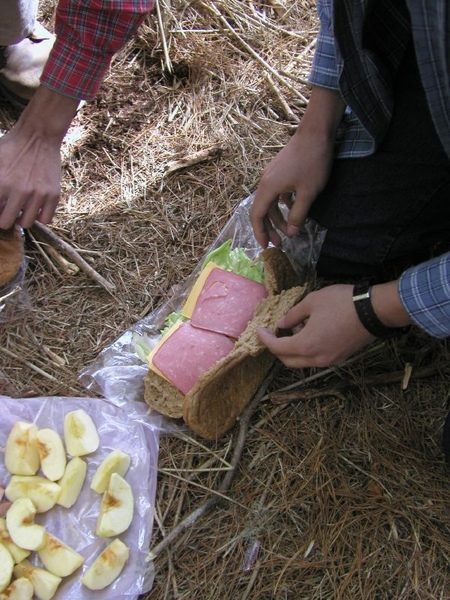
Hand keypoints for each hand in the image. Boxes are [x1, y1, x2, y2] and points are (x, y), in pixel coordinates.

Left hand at [0, 86, 78, 228]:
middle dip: (5, 218)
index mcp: (2, 182)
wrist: (39, 135)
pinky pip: (46, 219)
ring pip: (26, 223)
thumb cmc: (13, 146)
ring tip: (21, 209)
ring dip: (22, 218)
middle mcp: (21, 191)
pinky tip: (35, 208)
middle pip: (7, 222)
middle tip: (7, 211)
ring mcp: (39, 194)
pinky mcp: (53, 194)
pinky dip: (39, 217)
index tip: (0, 206)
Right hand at [249, 86, 345, 247]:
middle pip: (261, 210)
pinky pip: (276, 193)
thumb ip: (298, 214)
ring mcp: (272, 175)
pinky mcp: (280, 171)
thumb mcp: (308, 193)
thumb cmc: (312, 162)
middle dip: (269, 229)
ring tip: (289, 230)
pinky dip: (282, 205)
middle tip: (279, 244)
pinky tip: (293, 210)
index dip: (260, 233)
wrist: (316, 132)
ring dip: (277, 218)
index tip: (265, 247)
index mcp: (268, 188)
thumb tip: (291, 233)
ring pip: (270, 202)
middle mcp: (265, 182)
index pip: (257, 216)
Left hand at [257, 284, 375, 367]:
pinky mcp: (340, 358)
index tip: (259, 330)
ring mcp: (330, 360)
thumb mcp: (312, 302)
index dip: (265, 339)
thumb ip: (293, 315)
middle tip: (272, 334)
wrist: (374, 311)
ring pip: (303, 361)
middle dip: (277, 349)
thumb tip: (282, 324)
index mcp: (306, 345)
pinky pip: (316, 358)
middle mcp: (317, 358)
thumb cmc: (342, 303)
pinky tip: (310, 332)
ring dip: (293, 349)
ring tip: (295, 327)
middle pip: (288, 361)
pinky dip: (307, 349)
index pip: (278, 348)